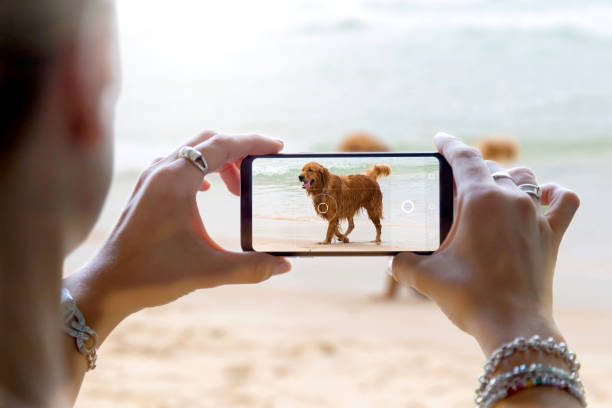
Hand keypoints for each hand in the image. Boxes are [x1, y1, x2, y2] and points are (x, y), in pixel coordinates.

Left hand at [64, 131, 291, 340]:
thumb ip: (250, 267)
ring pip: (192, 153)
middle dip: (239, 150)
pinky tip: (206, 191)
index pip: (222, 145)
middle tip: (261, 168)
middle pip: (208, 142)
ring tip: (238, 190)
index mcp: (176, 180)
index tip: (277, 148)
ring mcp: (150, 180)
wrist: (107, 285)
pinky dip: (200, 171)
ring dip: (219, 162)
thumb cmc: (151, 274)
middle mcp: (161, 172)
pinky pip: (178, 165)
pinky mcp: (145, 192)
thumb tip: (284, 265)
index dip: (253, 143)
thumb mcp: (208, 271)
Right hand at [392, 133, 579, 354]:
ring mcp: (535, 215)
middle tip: (452, 185)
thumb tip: (391, 260)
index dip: (449, 144)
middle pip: (490, 169)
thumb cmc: (469, 297)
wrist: (512, 327)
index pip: (464, 158)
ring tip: (489, 192)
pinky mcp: (552, 234)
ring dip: (505, 179)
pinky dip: (553, 194)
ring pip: (524, 178)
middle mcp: (511, 199)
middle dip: (469, 171)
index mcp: (480, 200)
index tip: (440, 139)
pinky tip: (543, 195)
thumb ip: (403, 263)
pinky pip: (563, 201)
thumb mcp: (426, 277)